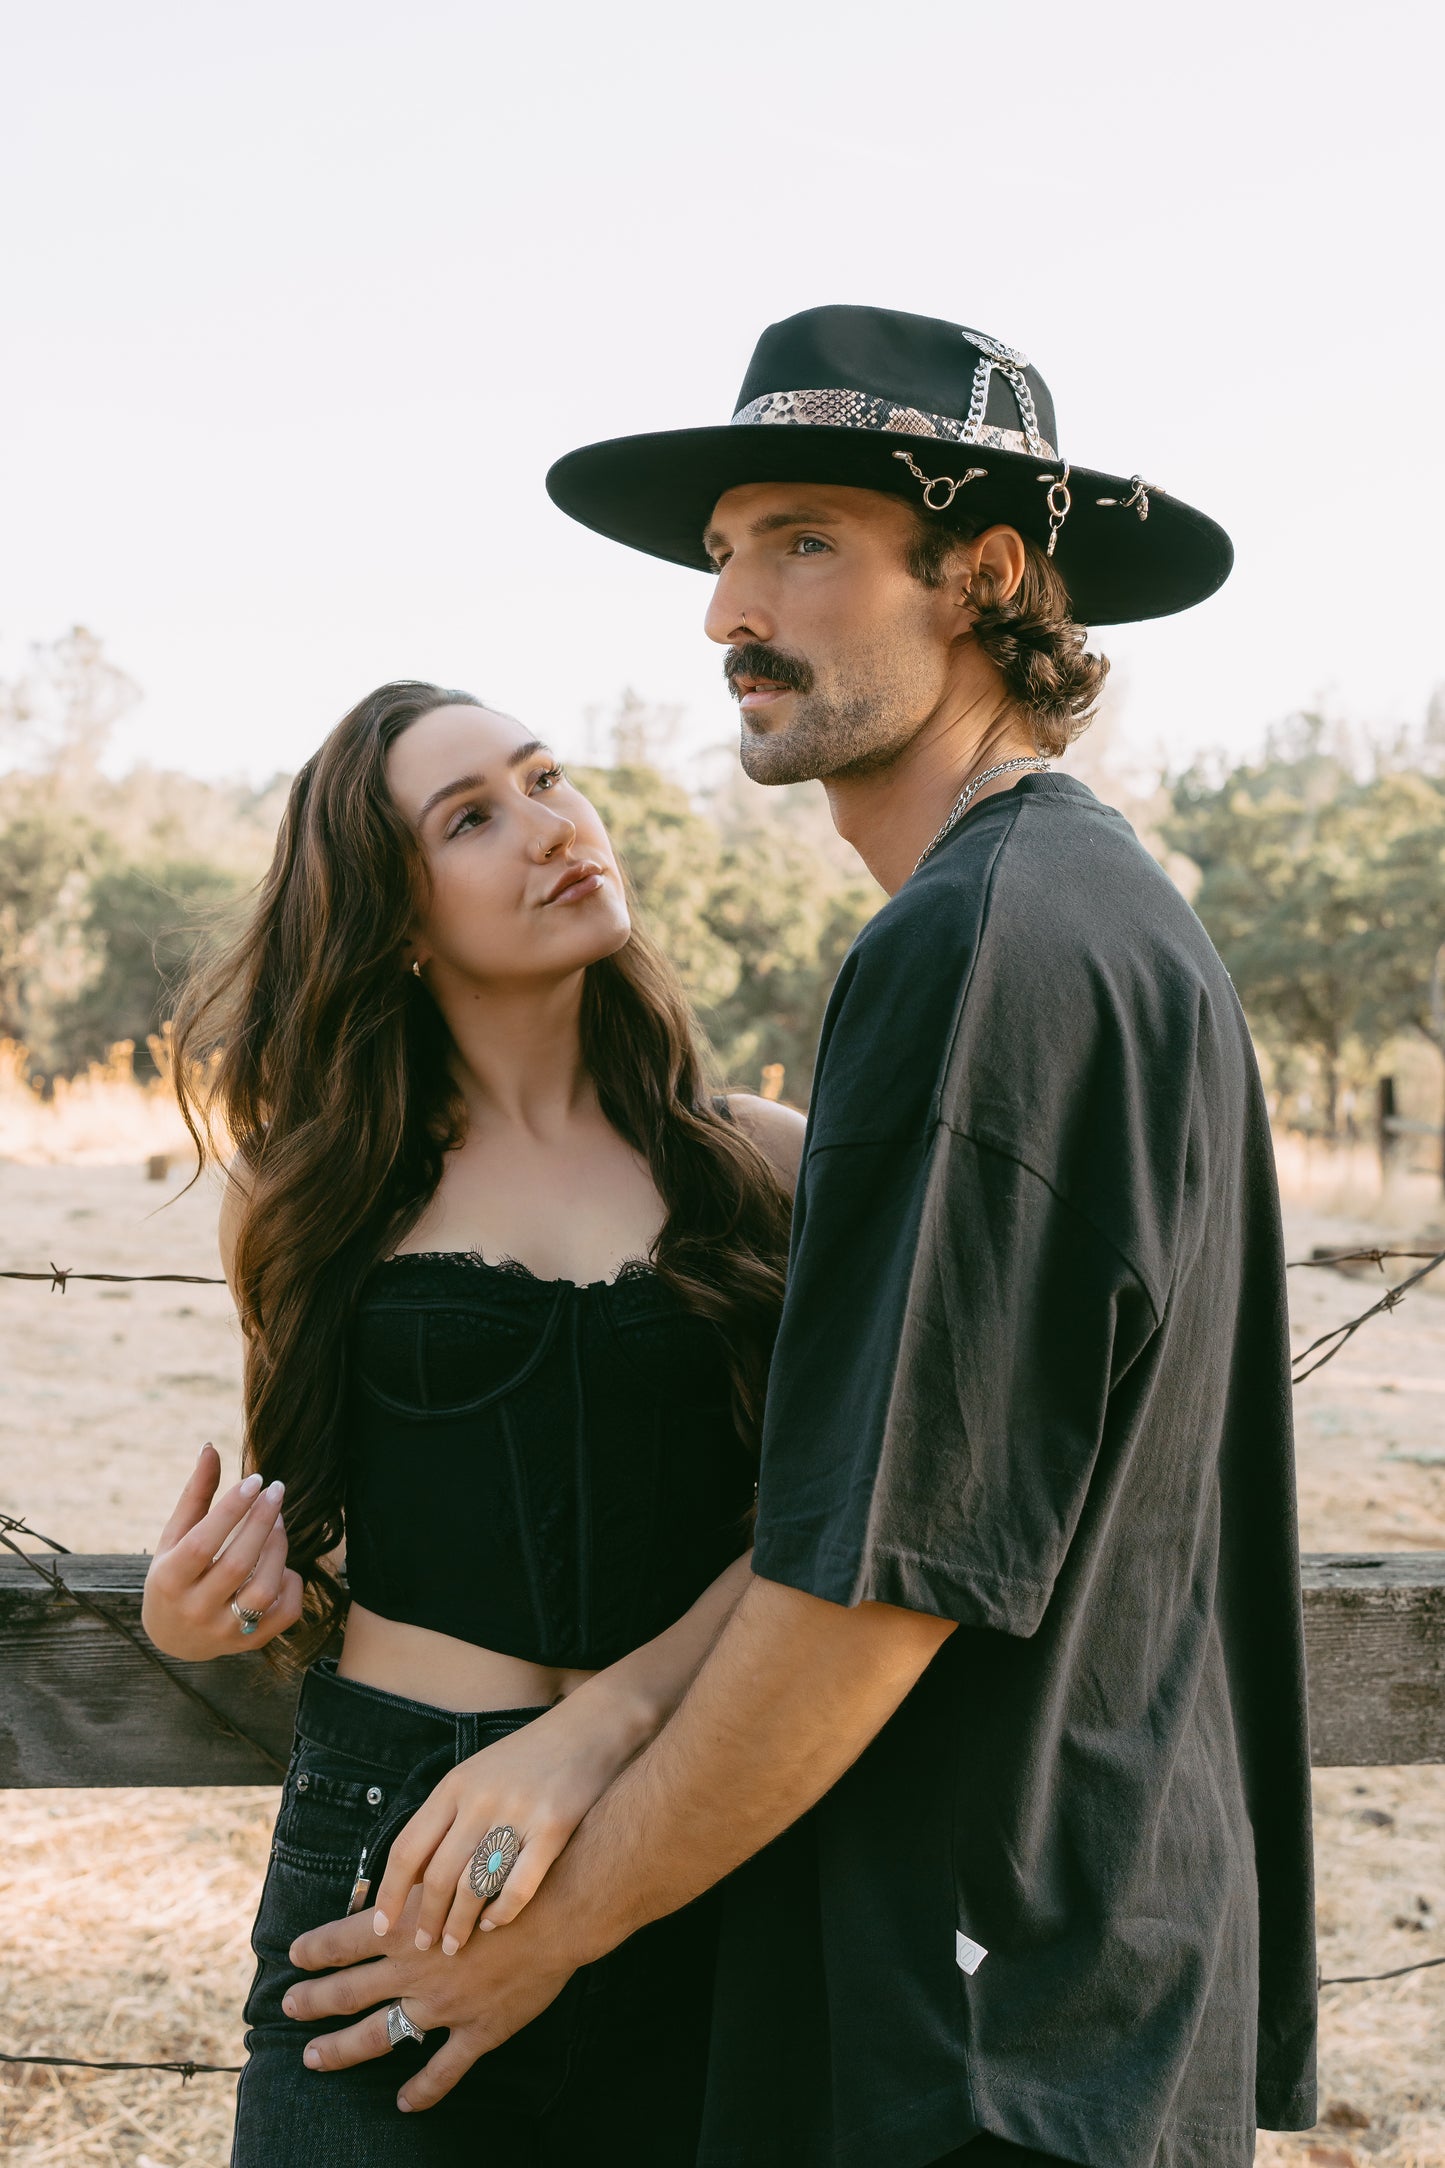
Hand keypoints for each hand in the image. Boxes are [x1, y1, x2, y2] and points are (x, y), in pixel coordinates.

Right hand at [141, 1443, 301, 1657]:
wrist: (173, 1638)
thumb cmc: (174, 1575)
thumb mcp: (174, 1537)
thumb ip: (195, 1495)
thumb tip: (211, 1447)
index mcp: (168, 1581)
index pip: (203, 1543)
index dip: (231, 1510)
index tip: (255, 1479)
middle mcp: (194, 1610)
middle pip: (238, 1564)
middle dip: (262, 1522)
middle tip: (276, 1491)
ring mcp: (223, 1631)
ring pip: (264, 1589)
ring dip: (279, 1549)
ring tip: (278, 1522)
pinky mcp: (248, 1643)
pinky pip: (284, 1614)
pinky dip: (292, 1585)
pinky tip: (284, 1566)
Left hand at [284, 1892, 577, 2111]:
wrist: (559, 1908)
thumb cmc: (506, 1876)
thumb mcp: (449, 1867)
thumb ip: (412, 1882)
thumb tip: (378, 1888)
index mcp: (404, 1926)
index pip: (342, 1940)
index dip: (313, 1949)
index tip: (293, 1955)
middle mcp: (414, 1970)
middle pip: (348, 1991)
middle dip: (313, 2001)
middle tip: (288, 2007)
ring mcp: (442, 2007)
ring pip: (378, 2035)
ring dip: (341, 2048)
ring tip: (313, 2056)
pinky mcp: (477, 2031)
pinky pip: (442, 2070)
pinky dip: (422, 2090)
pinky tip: (404, 2103)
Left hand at [369, 1678, 650, 1955]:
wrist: (590, 1727)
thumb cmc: (528, 1758)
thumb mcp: (476, 1775)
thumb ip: (444, 1817)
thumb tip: (410, 1875)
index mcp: (454, 1785)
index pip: (407, 1849)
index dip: (388, 1894)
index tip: (380, 1926)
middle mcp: (480, 1799)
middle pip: (437, 1876)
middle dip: (425, 1919)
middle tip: (422, 1946)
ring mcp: (517, 1812)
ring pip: (474, 1887)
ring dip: (459, 1924)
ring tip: (455, 1946)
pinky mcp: (554, 1826)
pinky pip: (519, 1886)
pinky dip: (502, 1913)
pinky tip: (495, 1924)